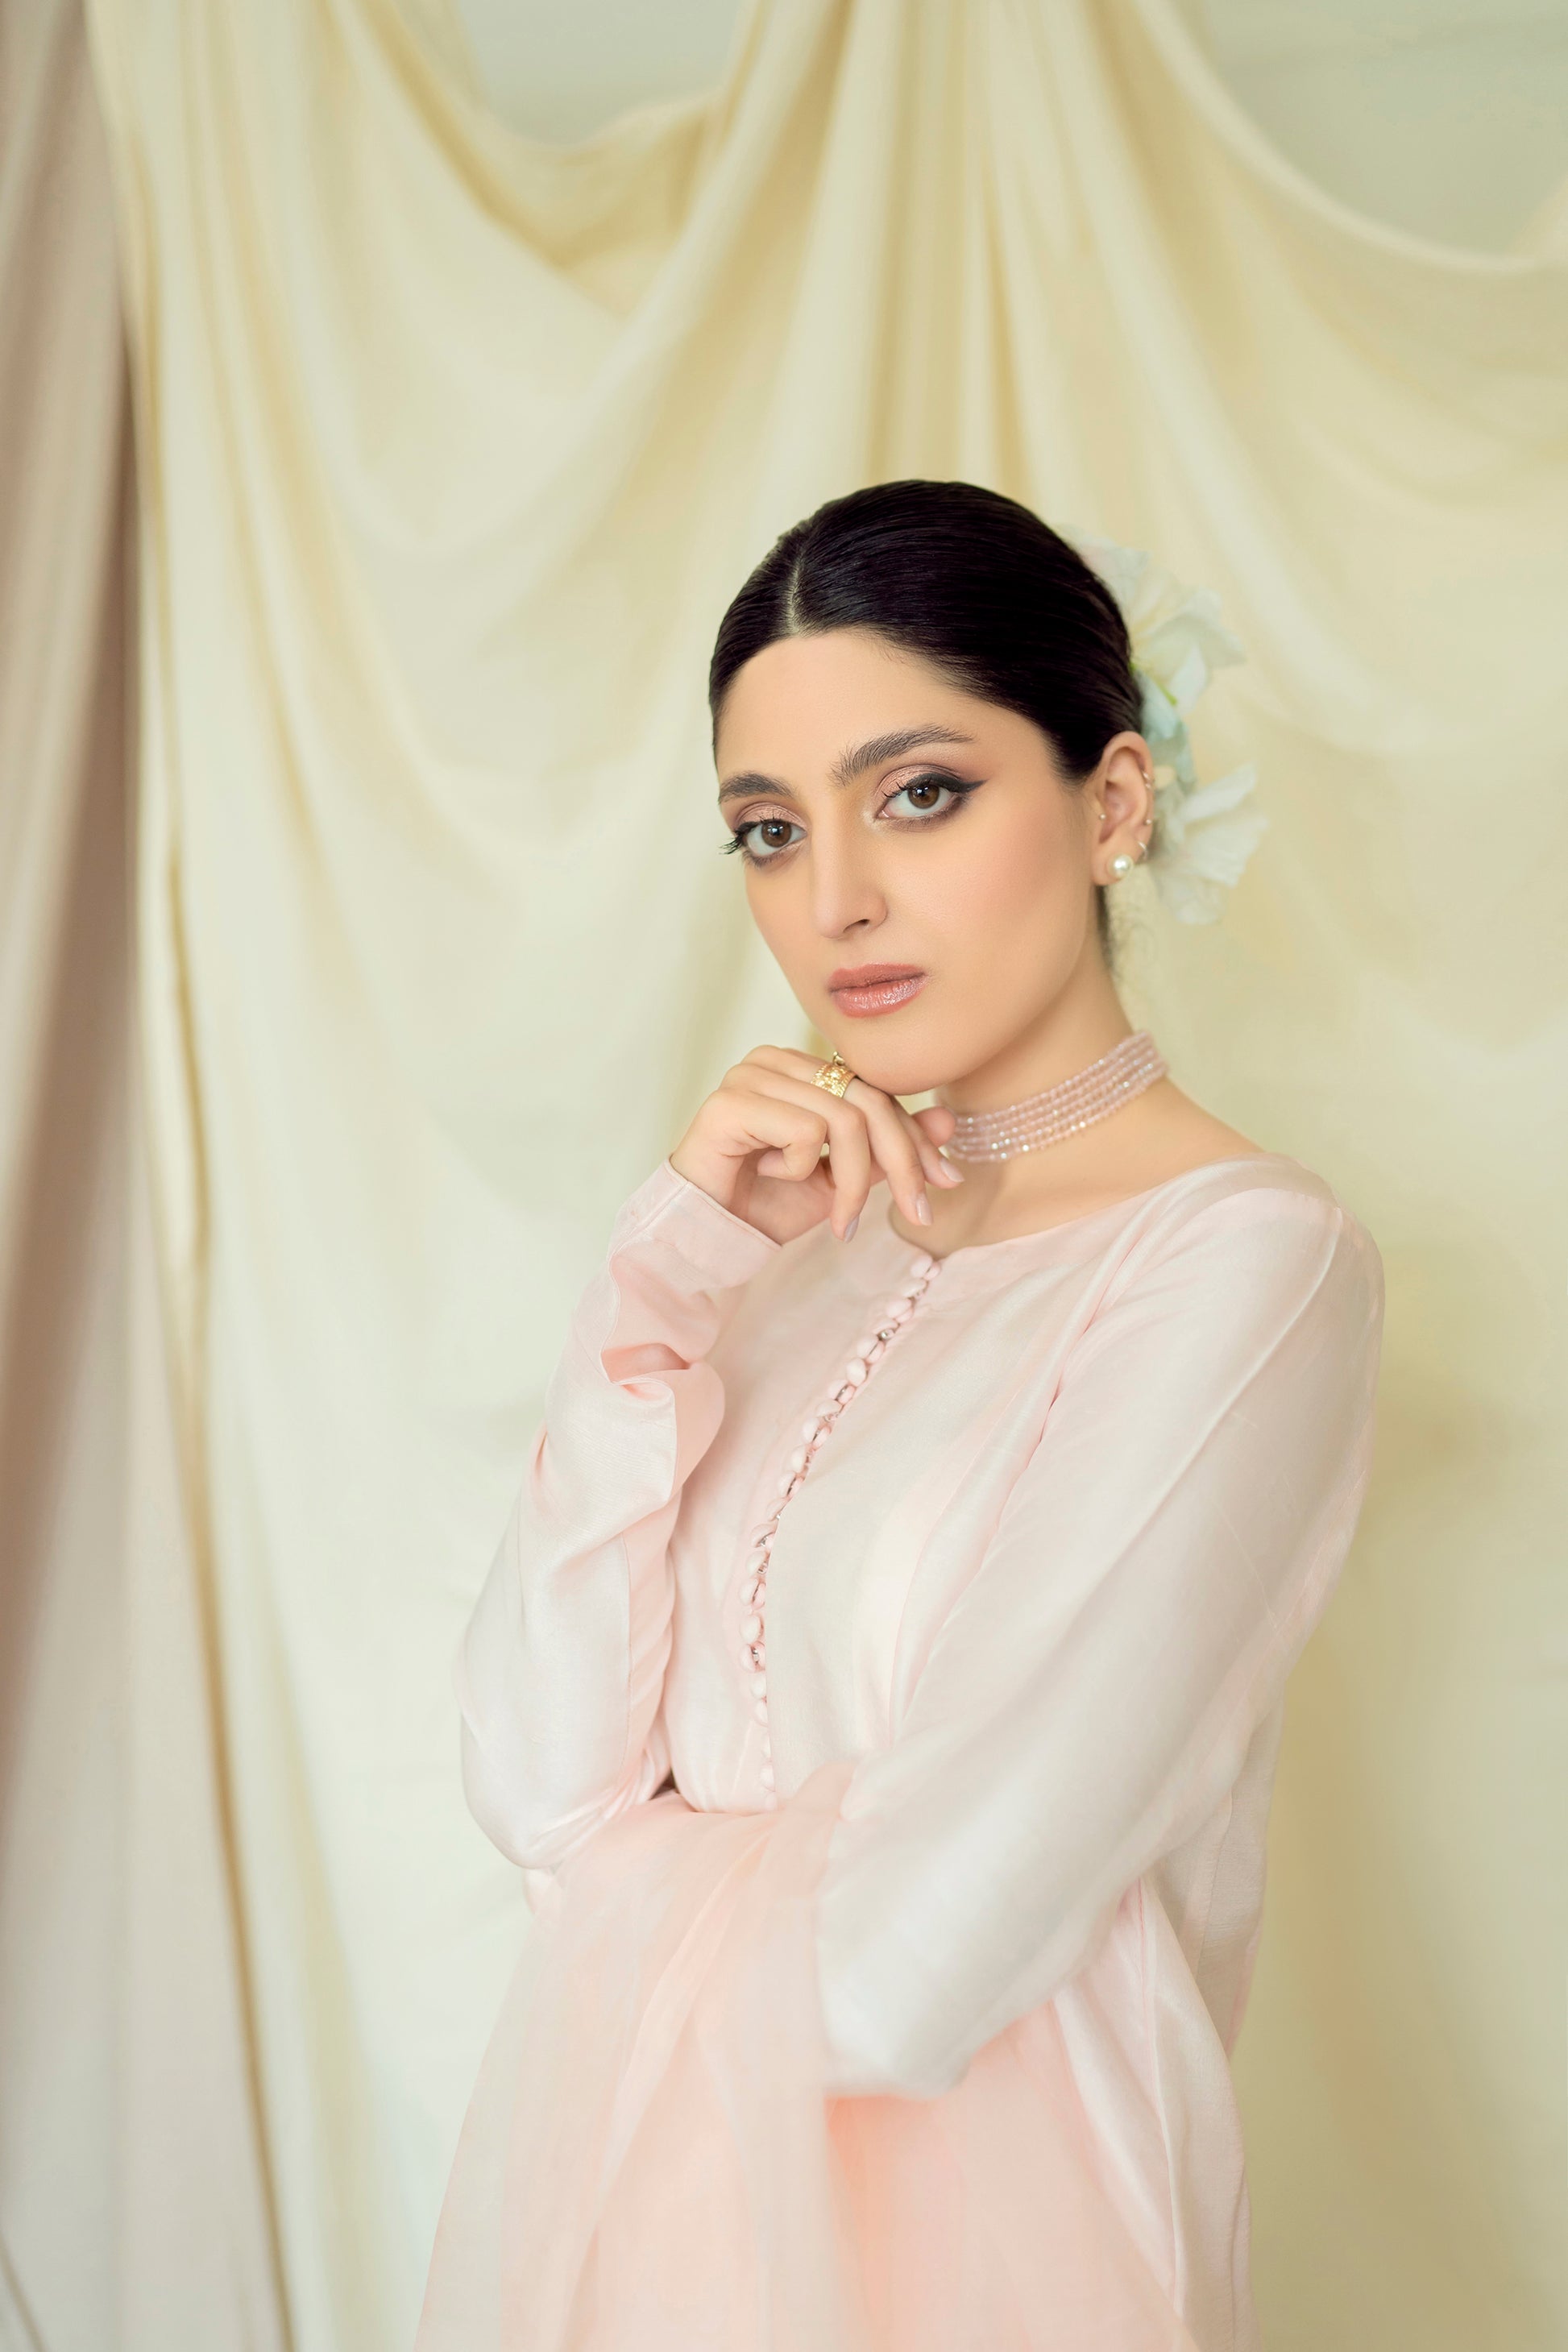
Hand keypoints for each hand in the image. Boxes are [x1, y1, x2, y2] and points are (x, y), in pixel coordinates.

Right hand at [668, 1045, 962, 1245]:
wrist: (711, 1232)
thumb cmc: (769, 1201)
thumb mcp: (844, 1177)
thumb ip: (888, 1147)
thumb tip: (948, 1122)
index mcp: (803, 1067)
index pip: (877, 1090)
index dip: (915, 1138)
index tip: (945, 1182)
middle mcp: (777, 1059)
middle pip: (868, 1100)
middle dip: (900, 1163)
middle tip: (916, 1213)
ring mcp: (750, 1074)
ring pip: (842, 1119)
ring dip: (852, 1182)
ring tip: (840, 1220)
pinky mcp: (729, 1102)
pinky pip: (803, 1129)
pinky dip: (800, 1166)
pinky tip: (774, 1175)